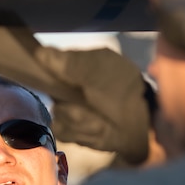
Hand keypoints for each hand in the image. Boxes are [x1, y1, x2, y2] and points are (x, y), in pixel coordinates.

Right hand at [32, 46, 154, 164]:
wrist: (144, 123)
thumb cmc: (124, 90)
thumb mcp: (101, 71)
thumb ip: (71, 62)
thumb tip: (40, 53)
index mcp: (76, 65)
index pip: (46, 64)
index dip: (48, 71)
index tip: (62, 77)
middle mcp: (68, 86)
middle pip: (49, 90)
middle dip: (71, 99)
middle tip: (92, 100)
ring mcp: (68, 109)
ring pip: (58, 112)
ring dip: (82, 117)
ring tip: (102, 118)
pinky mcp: (71, 131)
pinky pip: (63, 130)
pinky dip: (81, 131)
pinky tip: (98, 129)